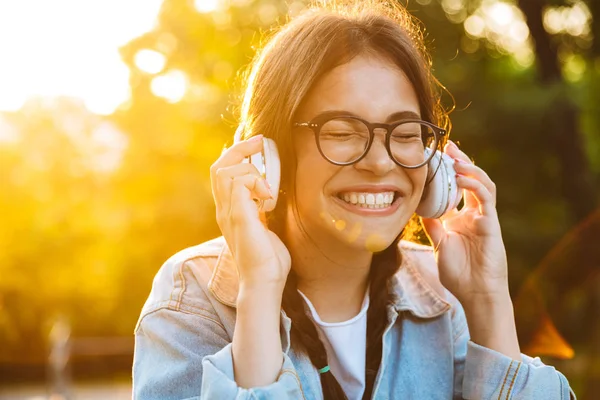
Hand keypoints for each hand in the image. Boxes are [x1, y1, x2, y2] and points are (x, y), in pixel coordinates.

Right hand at [210, 135, 290, 287]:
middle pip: (218, 166)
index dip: (235, 154)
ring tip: (267, 190)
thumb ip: (259, 209)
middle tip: (261, 142)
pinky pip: (239, 182)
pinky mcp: (238, 216)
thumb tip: (267, 194)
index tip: (257, 146)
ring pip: (225, 170)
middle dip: (239, 149)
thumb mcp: (263, 227)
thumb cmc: (268, 259)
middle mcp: (224, 209)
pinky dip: (256, 181)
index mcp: (229, 210)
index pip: (221, 173)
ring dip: (250, 169)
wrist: (264, 282)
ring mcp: (228, 212)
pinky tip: (268, 198)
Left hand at [421, 141, 508, 304]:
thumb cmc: (459, 274)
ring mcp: (485, 218)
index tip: (437, 157)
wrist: (476, 294)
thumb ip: (432, 225)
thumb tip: (419, 207)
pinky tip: (462, 178)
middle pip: (472, 180)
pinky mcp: (492, 224)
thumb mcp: (439, 244)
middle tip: (449, 147)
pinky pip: (486, 199)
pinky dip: (475, 185)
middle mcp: (475, 215)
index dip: (449, 173)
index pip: (457, 189)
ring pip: (483, 184)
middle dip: (462, 162)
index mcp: (463, 219)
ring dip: (470, 169)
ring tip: (456, 157)